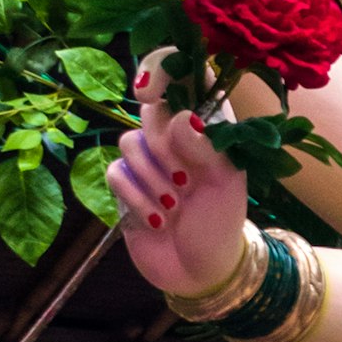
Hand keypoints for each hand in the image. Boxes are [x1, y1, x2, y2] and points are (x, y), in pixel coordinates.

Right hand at [106, 68, 248, 297]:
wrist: (202, 271)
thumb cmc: (222, 223)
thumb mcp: (226, 183)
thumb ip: (207, 147)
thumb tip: (181, 117)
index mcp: (208, 125)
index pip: (184, 73)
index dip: (162, 70)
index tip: (150, 93)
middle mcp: (175, 135)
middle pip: (149, 110)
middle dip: (163, 148)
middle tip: (183, 179)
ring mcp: (148, 159)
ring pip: (128, 142)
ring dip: (152, 180)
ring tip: (175, 205)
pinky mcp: (126, 184)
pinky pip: (115, 172)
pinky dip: (137, 199)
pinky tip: (158, 221)